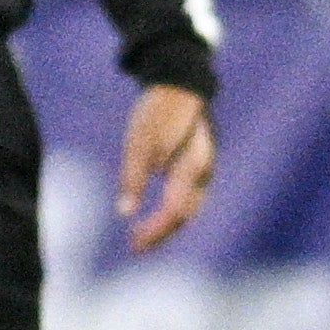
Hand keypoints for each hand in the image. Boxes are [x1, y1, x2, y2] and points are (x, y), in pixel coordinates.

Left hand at [119, 84, 215, 253]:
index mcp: (193, 167)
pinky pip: (187, 197)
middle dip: (160, 234)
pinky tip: (153, 216)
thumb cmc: (157, 110)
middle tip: (134, 247)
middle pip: (184, 215)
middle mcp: (204, 173)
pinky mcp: (197, 166)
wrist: (179, 82)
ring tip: (140, 236)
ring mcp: (204, 169)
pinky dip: (170, 211)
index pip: (175, 211)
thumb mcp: (138, 142)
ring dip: (166, 226)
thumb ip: (134, 177)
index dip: (155, 232)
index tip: (133, 244)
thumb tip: (125, 212)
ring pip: (188, 208)